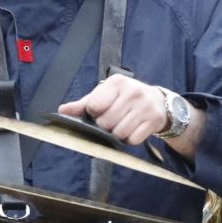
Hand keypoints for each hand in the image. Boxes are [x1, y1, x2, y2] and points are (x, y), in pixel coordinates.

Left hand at [60, 75, 176, 146]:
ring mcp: (145, 106)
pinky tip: (133, 130)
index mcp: (117, 82)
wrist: (158, 101)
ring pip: (120, 133)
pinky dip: (130, 139)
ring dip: (117, 134)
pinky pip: (133, 140)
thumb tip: (62, 110)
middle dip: (106, 126)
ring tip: (122, 125)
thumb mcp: (106, 95)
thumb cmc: (126, 98)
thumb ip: (83, 104)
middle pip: (106, 122)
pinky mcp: (154, 120)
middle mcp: (133, 92)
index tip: (100, 111)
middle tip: (112, 120)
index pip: (94, 106)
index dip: (94, 113)